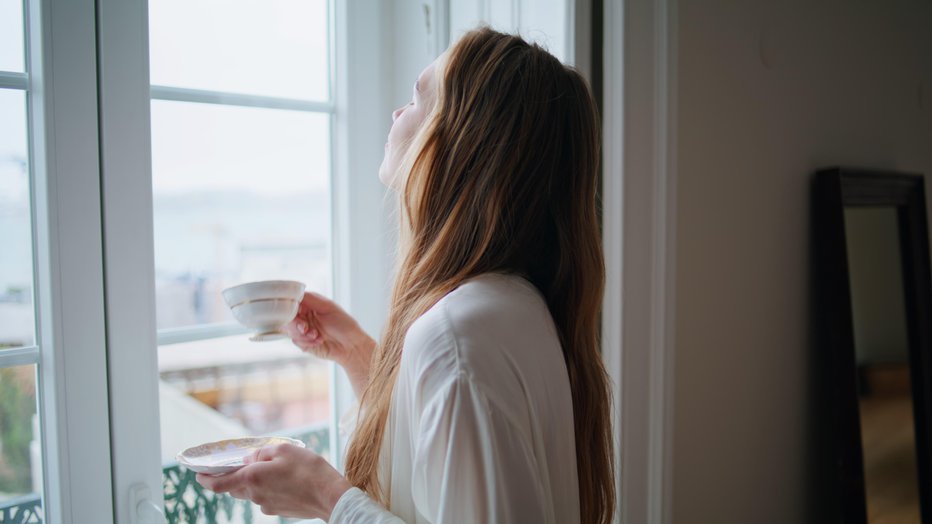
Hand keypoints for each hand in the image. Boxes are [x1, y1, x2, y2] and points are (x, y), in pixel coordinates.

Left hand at [195, 443, 351, 519]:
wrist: (330, 496)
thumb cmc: (309, 470)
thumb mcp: (284, 450)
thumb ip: (262, 453)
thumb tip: (251, 460)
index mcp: (253, 477)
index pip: (219, 483)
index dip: (206, 480)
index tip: (199, 475)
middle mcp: (255, 494)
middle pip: (234, 488)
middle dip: (232, 478)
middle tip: (237, 466)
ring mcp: (267, 505)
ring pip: (251, 493)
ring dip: (253, 482)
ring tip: (270, 469)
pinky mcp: (278, 510)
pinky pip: (265, 498)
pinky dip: (268, 488)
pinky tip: (284, 481)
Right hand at [283, 292, 375, 367]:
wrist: (351, 346)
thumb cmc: (344, 324)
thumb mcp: (329, 307)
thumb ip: (311, 299)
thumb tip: (296, 293)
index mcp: (309, 305)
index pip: (292, 303)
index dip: (290, 308)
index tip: (295, 313)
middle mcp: (304, 316)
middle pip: (288, 318)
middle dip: (296, 325)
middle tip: (305, 328)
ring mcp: (303, 330)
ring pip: (291, 331)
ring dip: (304, 335)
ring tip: (318, 336)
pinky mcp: (304, 343)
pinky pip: (296, 342)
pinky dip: (307, 342)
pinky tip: (320, 341)